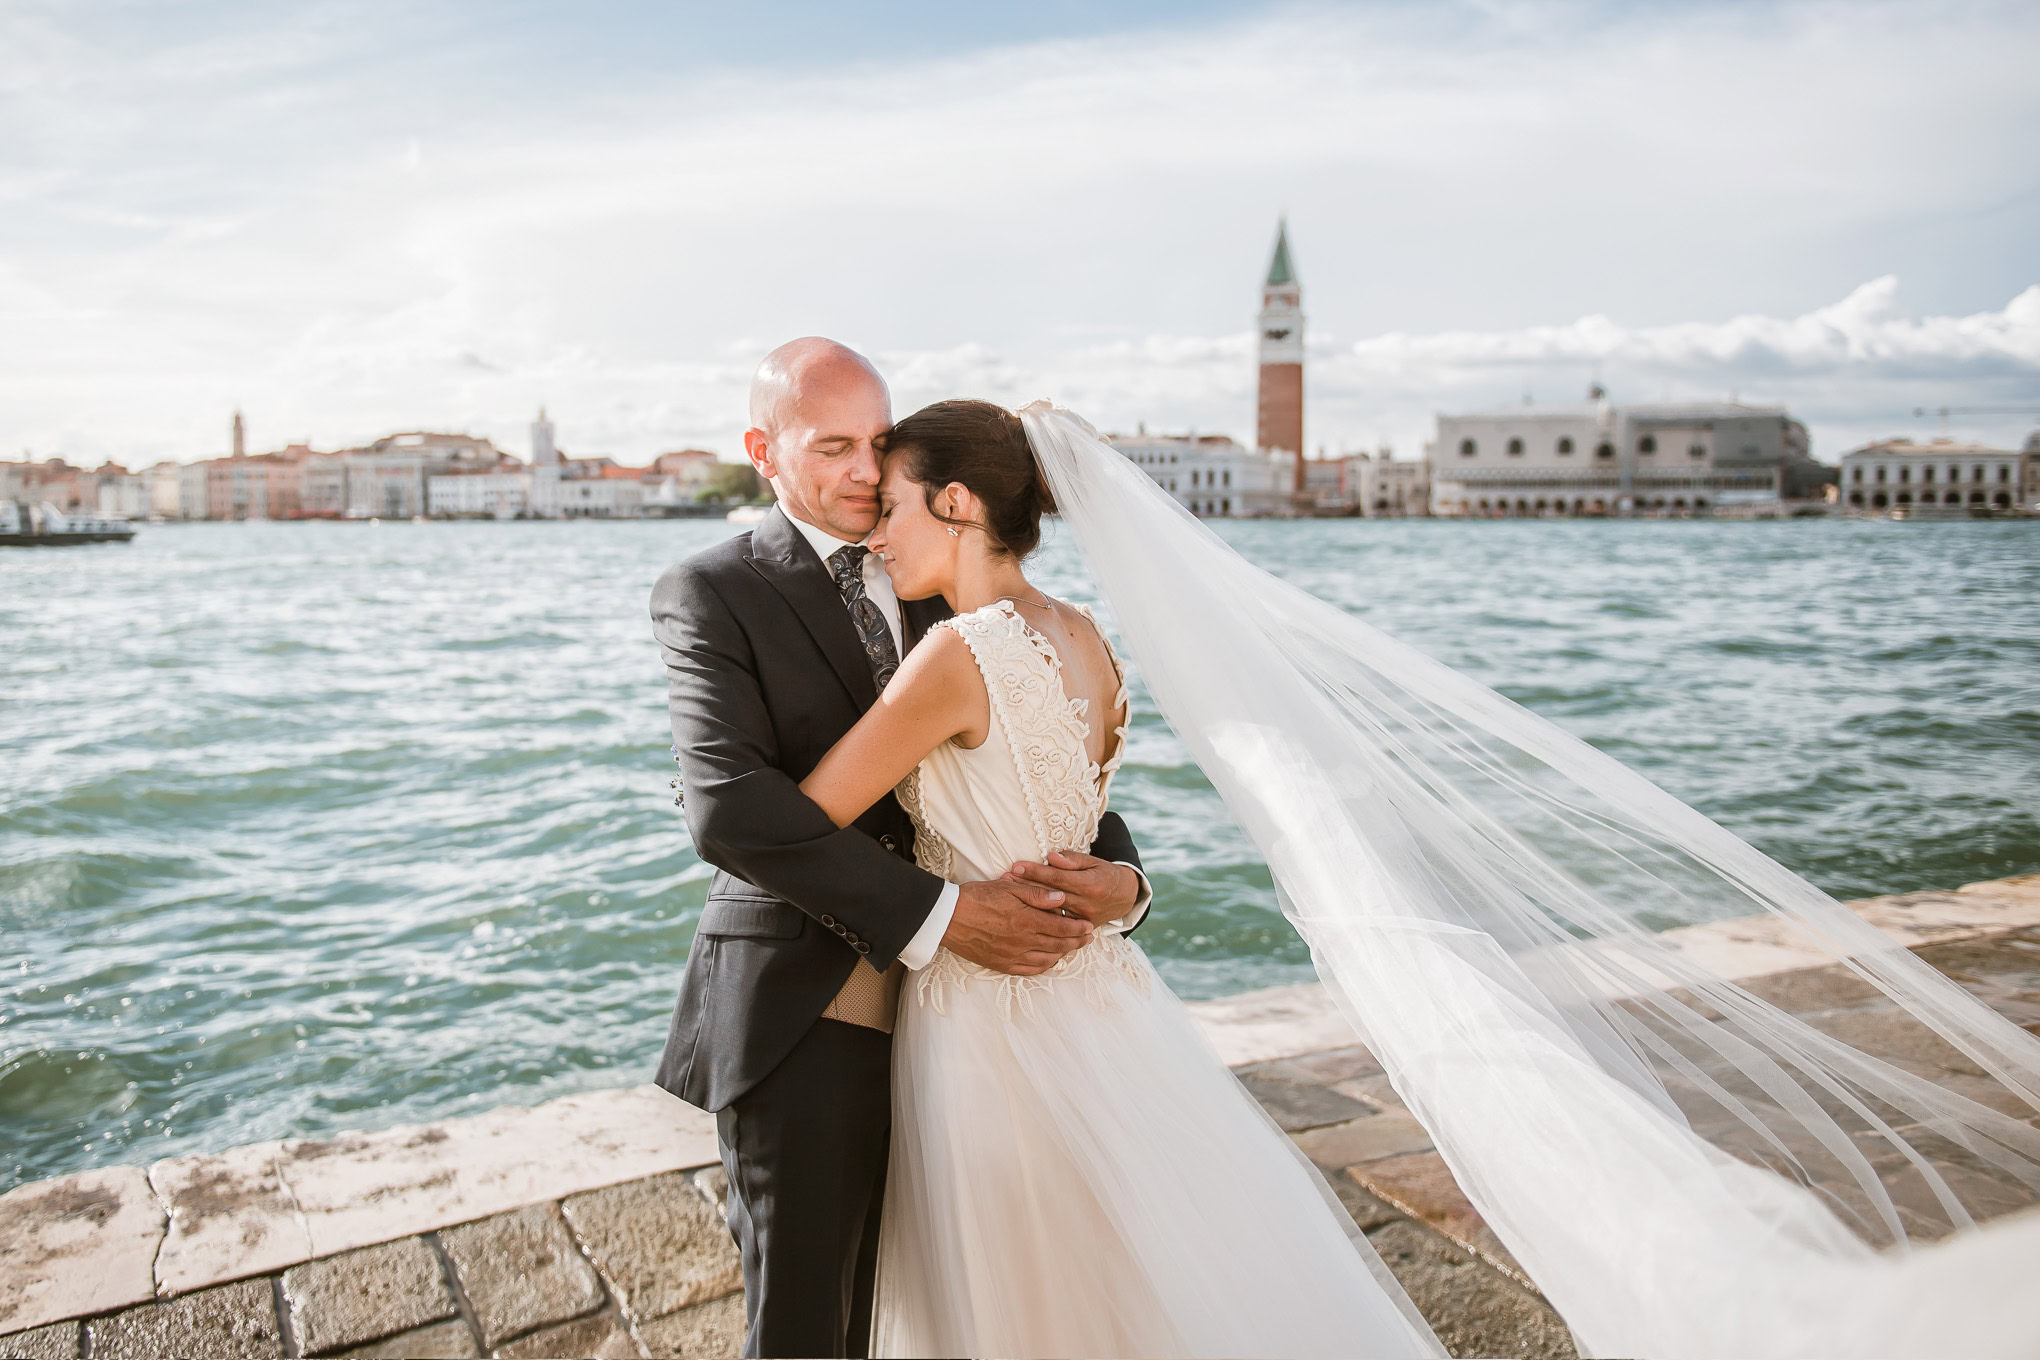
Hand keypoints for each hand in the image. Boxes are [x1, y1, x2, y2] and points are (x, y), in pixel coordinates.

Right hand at [942, 878, 1093, 976]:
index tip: (1089, 926)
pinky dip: (1044, 966)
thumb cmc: (977, 898)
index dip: (1078, 928)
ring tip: (1071, 947)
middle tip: (1088, 938)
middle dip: (1076, 941)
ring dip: (1063, 954)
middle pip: (1058, 945)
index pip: (1062, 927)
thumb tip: (1061, 899)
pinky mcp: (1002, 965)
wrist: (948, 918)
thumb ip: (1037, 894)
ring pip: (1047, 959)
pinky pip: (1029, 970)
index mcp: (1026, 921)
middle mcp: (1023, 942)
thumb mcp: (1008, 888)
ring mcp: (1012, 956)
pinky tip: (1049, 960)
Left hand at [1003, 851, 1138, 929]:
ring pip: (1050, 911)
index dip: (1036, 872)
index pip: (1057, 878)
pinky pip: (1057, 925)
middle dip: (1025, 887)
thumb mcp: (1093, 862)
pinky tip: (1022, 913)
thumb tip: (1051, 857)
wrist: (1124, 897)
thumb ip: (1072, 861)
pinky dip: (1040, 918)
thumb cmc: (1105, 874)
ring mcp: (1082, 919)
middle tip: (1004, 880)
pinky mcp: (1080, 929)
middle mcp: (1086, 904)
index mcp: (1090, 885)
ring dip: (1028, 903)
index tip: (1016, 866)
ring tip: (1007, 894)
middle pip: (1049, 895)